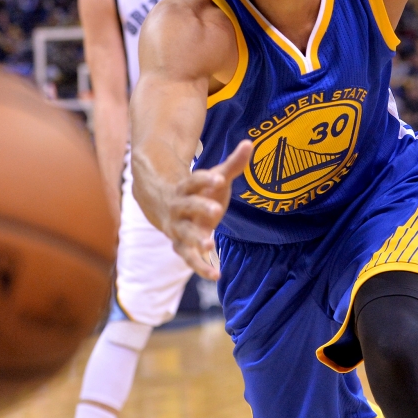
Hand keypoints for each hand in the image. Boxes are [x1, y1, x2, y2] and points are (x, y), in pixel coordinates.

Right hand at [164, 140, 251, 279]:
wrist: (168, 207)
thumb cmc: (200, 191)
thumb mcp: (215, 177)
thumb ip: (233, 164)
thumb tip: (249, 142)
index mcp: (186, 188)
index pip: (193, 180)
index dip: (205, 179)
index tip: (220, 177)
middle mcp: (179, 208)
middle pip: (186, 207)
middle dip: (200, 208)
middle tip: (216, 210)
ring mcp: (178, 228)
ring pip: (183, 234)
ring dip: (195, 239)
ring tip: (210, 244)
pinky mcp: (181, 245)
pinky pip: (188, 258)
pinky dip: (201, 267)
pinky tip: (217, 275)